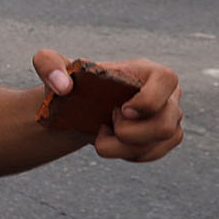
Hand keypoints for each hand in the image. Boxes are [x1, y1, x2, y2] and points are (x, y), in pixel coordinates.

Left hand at [35, 50, 183, 161]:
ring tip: (102, 133)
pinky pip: (153, 154)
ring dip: (122, 147)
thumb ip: (48, 63)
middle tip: (107, 121)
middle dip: (129, 133)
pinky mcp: (165, 139)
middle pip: (164, 124)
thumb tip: (63, 87)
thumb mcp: (52, 66)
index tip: (121, 109)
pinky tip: (111, 142)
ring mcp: (170, 118)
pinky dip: (127, 154)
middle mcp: (167, 94)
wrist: (77, 109)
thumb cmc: (71, 83)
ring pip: (158, 143)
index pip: (167, 79)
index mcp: (148, 71)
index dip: (148, 99)